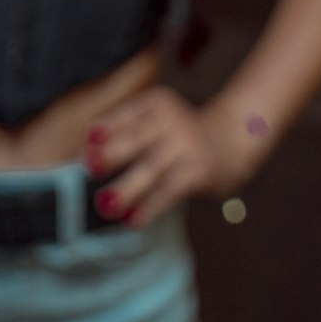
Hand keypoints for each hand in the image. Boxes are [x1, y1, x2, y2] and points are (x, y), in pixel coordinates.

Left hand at [84, 86, 261, 226]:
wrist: (234, 139)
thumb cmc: (182, 135)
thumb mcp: (159, 121)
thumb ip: (130, 133)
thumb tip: (90, 156)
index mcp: (157, 102)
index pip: (126, 115)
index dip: (104, 130)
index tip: (86, 146)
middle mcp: (172, 118)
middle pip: (135, 138)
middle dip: (111, 154)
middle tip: (89, 169)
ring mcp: (187, 143)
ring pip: (150, 169)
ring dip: (126, 189)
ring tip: (106, 205)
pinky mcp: (199, 169)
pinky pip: (169, 191)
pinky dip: (150, 207)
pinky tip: (134, 219)